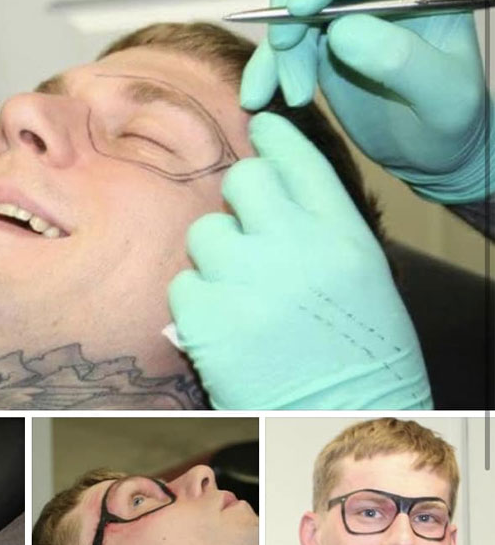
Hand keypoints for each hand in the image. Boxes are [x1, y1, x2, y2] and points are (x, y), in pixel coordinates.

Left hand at [168, 112, 431, 409]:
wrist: (344, 419)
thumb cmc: (358, 353)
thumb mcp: (361, 274)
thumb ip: (319, 222)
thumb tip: (272, 185)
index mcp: (343, 235)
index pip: (297, 159)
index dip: (273, 136)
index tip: (259, 125)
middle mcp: (295, 248)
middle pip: (242, 179)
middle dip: (238, 200)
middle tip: (245, 235)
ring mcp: (249, 283)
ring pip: (204, 233)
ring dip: (215, 259)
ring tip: (239, 295)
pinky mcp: (208, 321)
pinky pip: (182, 285)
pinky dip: (197, 303)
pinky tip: (222, 326)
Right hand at [240, 0, 492, 203]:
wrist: (430, 153)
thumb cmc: (449, 123)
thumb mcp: (441, 97)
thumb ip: (400, 60)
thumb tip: (341, 31)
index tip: (300, 7)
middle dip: (292, 8)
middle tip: (283, 51)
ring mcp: (346, 13)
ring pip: (292, 9)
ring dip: (278, 51)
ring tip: (294, 97)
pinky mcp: (320, 42)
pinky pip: (282, 44)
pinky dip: (265, 68)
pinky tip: (258, 97)